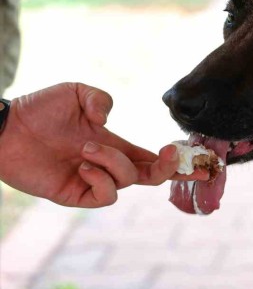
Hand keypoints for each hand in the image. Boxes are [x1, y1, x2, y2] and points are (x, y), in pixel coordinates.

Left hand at [0, 83, 206, 207]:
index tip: (197, 162)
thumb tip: (108, 120)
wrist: (4, 128)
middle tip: (168, 156)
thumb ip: (100, 98)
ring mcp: (92, 181)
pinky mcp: (75, 194)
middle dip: (167, 170)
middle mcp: (106, 165)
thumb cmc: (37, 109)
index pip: (150, 159)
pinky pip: (105, 196)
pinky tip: (83, 164)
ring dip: (114, 163)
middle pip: (150, 177)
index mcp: (112, 145)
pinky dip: (101, 179)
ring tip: (85, 149)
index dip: (175, 162)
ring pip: (127, 182)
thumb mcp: (75, 92)